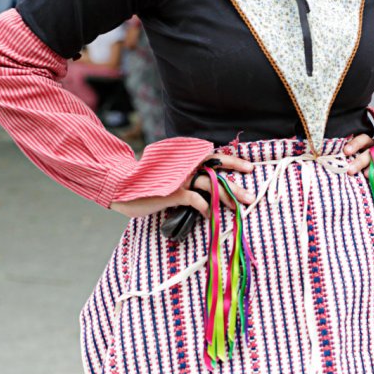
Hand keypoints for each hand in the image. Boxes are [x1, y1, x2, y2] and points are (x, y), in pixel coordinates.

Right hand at [111, 152, 254, 218]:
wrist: (122, 185)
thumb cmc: (148, 182)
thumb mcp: (170, 173)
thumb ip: (188, 173)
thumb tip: (209, 182)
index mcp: (186, 157)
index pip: (214, 156)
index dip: (233, 161)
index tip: (249, 168)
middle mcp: (185, 164)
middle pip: (216, 172)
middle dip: (235, 185)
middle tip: (250, 196)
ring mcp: (180, 177)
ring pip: (211, 185)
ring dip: (226, 198)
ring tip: (236, 208)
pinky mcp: (173, 192)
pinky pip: (197, 201)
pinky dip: (206, 209)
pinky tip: (210, 216)